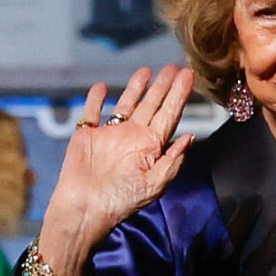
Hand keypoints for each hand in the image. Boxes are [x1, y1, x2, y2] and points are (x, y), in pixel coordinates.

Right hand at [35, 65, 195, 275]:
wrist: (86, 208)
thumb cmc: (121, 201)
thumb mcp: (154, 184)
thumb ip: (172, 161)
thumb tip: (190, 138)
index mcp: (151, 148)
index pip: (169, 116)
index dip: (179, 95)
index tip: (189, 75)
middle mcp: (133, 138)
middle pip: (151, 106)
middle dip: (163, 87)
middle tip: (173, 67)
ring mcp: (110, 135)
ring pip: (126, 105)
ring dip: (135, 88)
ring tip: (146, 70)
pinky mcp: (87, 135)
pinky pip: (92, 112)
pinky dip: (96, 99)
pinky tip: (102, 87)